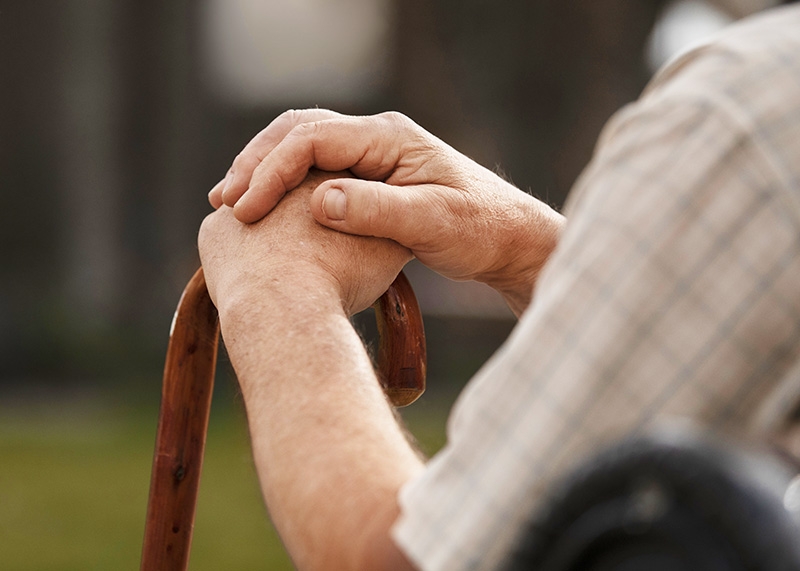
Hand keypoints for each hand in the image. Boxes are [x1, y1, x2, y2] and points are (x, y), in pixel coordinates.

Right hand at [209, 109, 564, 314]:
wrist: (507, 237)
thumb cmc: (478, 228)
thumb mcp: (432, 222)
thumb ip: (378, 211)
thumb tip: (320, 201)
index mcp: (389, 137)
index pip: (312, 138)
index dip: (272, 170)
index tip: (246, 208)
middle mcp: (376, 137)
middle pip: (298, 132)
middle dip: (256, 164)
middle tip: (224, 202)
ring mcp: (372, 155)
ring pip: (302, 148)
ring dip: (264, 171)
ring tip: (231, 202)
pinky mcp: (371, 177)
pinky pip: (315, 170)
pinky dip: (285, 185)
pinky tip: (267, 209)